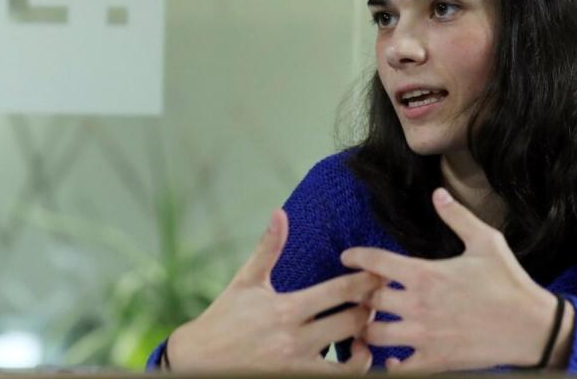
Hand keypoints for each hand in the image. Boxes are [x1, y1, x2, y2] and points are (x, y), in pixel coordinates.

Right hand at [168, 209, 380, 372]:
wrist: (199, 361)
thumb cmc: (224, 317)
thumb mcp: (246, 281)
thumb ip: (269, 249)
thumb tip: (280, 213)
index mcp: (286, 309)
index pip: (338, 291)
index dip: (364, 281)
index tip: (377, 274)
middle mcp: (294, 339)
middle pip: (352, 322)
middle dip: (369, 309)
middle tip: (378, 300)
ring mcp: (297, 366)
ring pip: (350, 361)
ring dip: (365, 345)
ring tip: (367, 332)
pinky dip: (351, 370)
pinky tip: (351, 355)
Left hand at [340, 188, 564, 372]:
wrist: (533, 327)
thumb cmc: (509, 282)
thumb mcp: (487, 241)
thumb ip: (457, 217)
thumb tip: (438, 193)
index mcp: (426, 274)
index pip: (376, 262)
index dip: (356, 257)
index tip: (347, 258)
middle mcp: (418, 305)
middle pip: (368, 300)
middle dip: (360, 295)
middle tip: (361, 293)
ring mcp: (424, 336)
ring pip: (374, 334)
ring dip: (369, 328)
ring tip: (371, 323)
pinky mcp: (435, 360)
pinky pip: (398, 368)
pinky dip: (390, 363)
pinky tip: (393, 355)